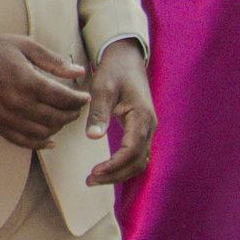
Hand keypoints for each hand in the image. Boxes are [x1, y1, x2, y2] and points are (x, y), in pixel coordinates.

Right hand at [0, 31, 88, 150]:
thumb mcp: (23, 45)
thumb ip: (53, 60)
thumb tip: (78, 71)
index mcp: (28, 81)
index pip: (64, 98)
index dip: (79, 100)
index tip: (84, 97)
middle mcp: (18, 103)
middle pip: (56, 117)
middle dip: (72, 114)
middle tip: (76, 108)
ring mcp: (6, 117)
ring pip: (42, 132)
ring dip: (57, 128)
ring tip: (63, 119)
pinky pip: (21, 141)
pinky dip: (38, 144)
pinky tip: (48, 141)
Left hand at [82, 40, 155, 184]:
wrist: (126, 58)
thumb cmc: (114, 70)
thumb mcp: (102, 88)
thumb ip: (99, 113)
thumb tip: (93, 137)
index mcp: (142, 116)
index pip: (133, 150)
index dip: (115, 165)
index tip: (95, 172)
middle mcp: (149, 126)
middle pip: (138, 161)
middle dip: (115, 174)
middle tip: (90, 181)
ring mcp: (147, 128)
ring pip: (139, 160)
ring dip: (119, 173)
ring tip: (95, 179)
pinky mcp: (141, 129)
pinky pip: (137, 154)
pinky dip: (123, 165)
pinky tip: (106, 169)